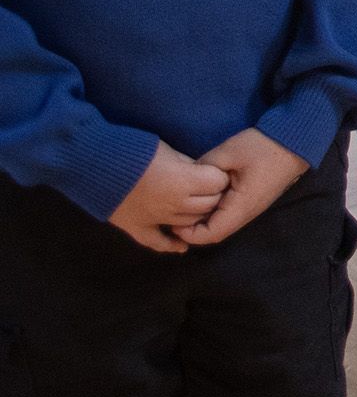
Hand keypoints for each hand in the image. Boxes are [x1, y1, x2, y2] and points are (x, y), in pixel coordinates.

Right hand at [107, 142, 229, 253]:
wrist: (96, 166)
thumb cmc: (136, 152)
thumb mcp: (169, 150)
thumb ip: (189, 164)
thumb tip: (202, 172)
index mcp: (184, 182)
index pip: (218, 184)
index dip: (219, 177)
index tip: (214, 172)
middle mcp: (174, 204)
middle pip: (208, 205)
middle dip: (212, 195)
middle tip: (207, 188)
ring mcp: (156, 219)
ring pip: (189, 223)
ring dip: (196, 215)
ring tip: (196, 207)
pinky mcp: (138, 228)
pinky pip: (159, 242)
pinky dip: (172, 245)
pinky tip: (182, 246)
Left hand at [176, 129, 307, 245]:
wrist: (295, 140)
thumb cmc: (263, 147)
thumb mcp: (228, 152)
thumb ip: (204, 167)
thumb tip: (187, 178)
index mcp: (241, 206)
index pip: (211, 234)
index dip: (188, 234)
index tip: (173, 221)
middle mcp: (247, 213)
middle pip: (215, 232)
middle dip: (193, 228)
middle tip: (175, 212)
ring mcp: (252, 207)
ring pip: (223, 224)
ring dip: (204, 220)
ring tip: (187, 205)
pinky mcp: (254, 200)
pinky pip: (230, 214)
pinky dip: (214, 211)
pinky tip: (205, 197)